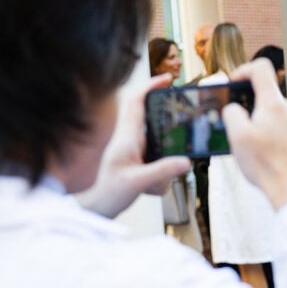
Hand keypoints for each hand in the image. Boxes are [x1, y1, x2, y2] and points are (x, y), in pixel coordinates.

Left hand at [76, 74, 190, 217]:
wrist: (99, 207)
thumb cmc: (111, 192)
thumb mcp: (138, 182)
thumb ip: (163, 171)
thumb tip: (187, 161)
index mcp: (127, 137)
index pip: (137, 102)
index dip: (151, 86)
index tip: (168, 80)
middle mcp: (130, 139)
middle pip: (150, 116)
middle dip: (166, 120)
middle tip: (182, 124)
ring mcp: (134, 149)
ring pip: (157, 142)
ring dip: (164, 161)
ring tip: (156, 182)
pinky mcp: (138, 160)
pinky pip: (157, 159)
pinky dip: (160, 175)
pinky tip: (152, 190)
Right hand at [222, 59, 286, 208]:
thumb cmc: (266, 165)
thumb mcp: (237, 137)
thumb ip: (232, 113)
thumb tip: (234, 108)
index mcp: (275, 103)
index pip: (261, 68)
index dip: (243, 70)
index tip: (234, 83)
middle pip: (266, 94)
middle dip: (251, 107)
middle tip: (241, 127)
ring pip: (274, 112)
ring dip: (261, 122)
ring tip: (254, 145)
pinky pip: (283, 125)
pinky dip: (272, 133)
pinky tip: (266, 152)